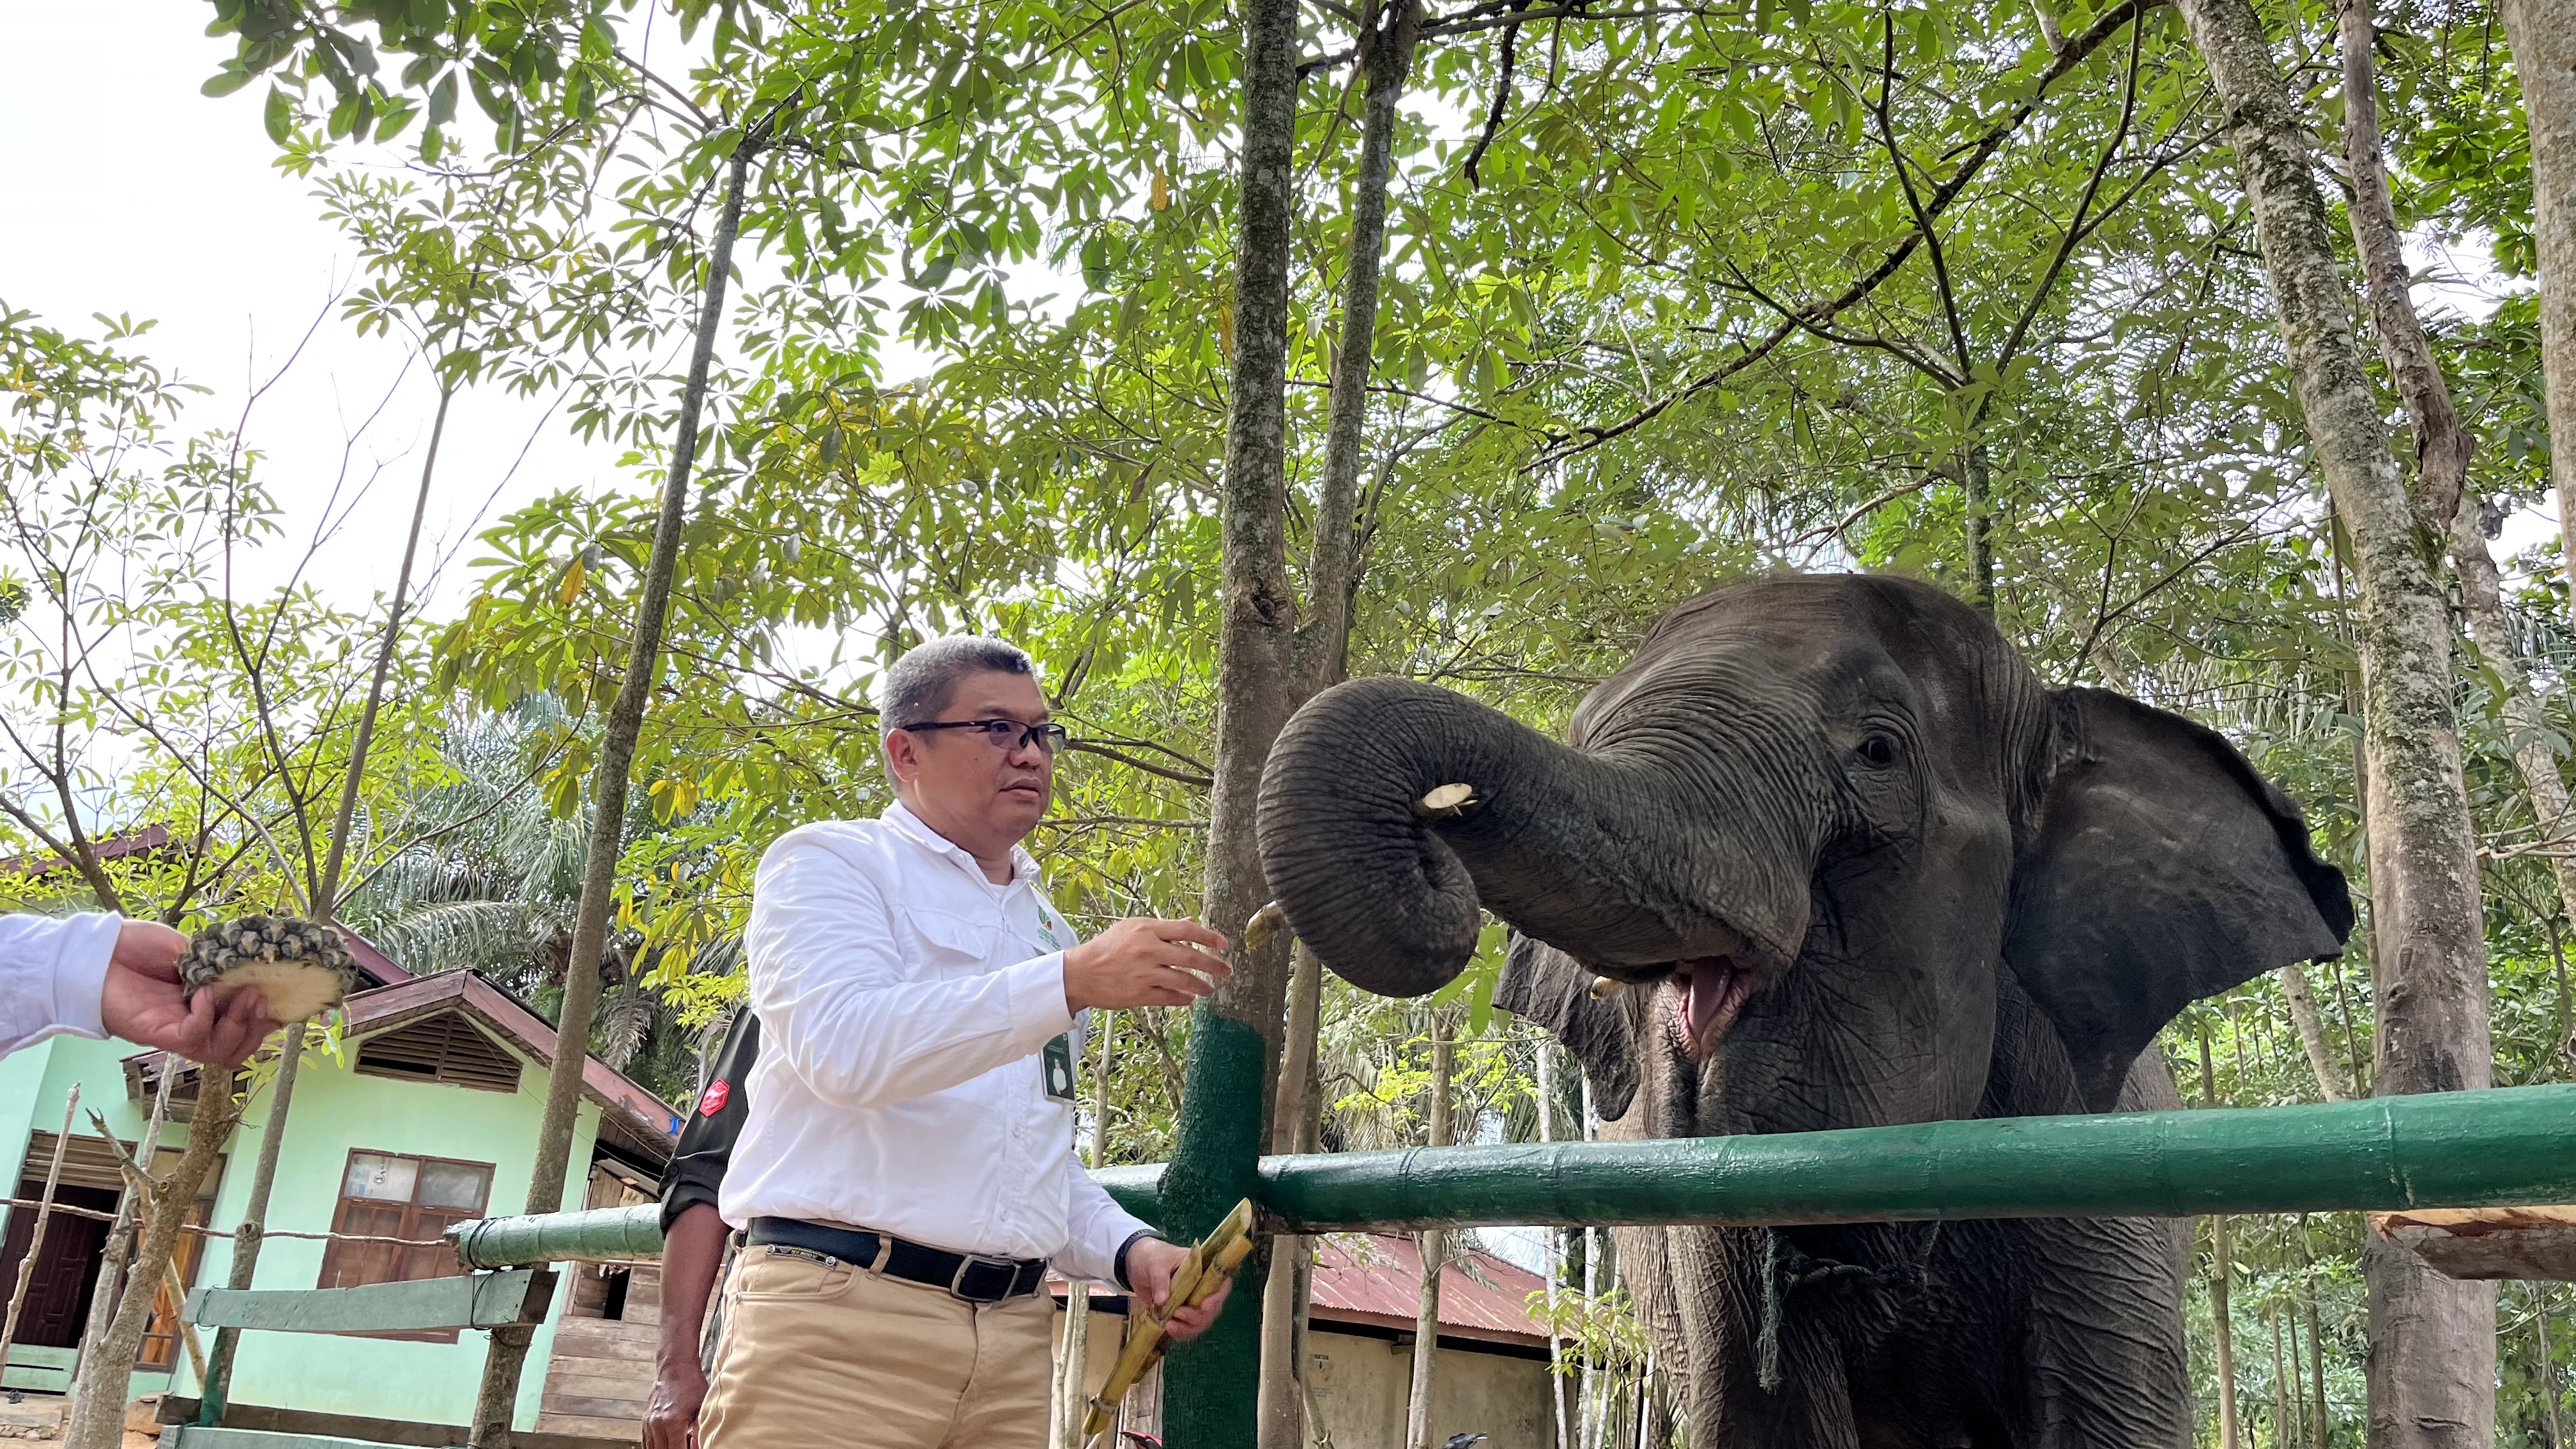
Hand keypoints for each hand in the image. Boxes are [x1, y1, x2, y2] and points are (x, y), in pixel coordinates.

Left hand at [98, 921, 277, 1067]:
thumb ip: (217, 963)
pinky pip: (191, 1038)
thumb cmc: (137, 947)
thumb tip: (250, 966)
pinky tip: (203, 994)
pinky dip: (205, 1018)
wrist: (96, 951)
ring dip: (240, 1026)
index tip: (282, 996)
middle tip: (263, 998)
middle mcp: (195, 1022)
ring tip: (246, 997)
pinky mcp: (158, 1033)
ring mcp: (177, 1030)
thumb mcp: (190, 948)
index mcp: (207, 1003)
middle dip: (258, 1027)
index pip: (245, 1024)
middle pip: (237, 1048)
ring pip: (220, 1051)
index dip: (267, 1018)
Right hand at [643, 1358, 707, 1448]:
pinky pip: (647, 1441)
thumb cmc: (691, 1384)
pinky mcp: (645, 1420)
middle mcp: (657, 1424)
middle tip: (686, 1444)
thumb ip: (699, 1430)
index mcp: (672, 1422)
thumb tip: (700, 1446)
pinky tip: (669, 1441)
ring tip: (679, 1441)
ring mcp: (649, 1423)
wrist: (675, 1367)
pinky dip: (657, 1445)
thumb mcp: (701, 1406)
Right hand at [1063, 918, 1230, 1012]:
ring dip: (1202, 986)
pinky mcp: (1140, 994)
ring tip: (1210, 989)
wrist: (1081, 973)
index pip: (1187, 931)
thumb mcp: (1132, 928)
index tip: (1223, 944)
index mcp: (1147, 930)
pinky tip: (1190, 998)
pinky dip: (1183, 998)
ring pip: (1184, 980)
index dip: (1209, 937)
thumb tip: (1191, 922)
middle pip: (1191, 957)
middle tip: (1226, 970)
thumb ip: (1163, 927)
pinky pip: (1169, 997)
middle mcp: (1149, 951)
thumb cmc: (1107, 947)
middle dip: (1213, 965)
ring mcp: (1145, 974)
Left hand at [1126, 1237, 1232, 1342]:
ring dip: (1189, 1327)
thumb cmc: (1153, 1257)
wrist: (1139, 1265)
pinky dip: (1181, 1332)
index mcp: (1203, 1269)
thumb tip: (1163, 1300)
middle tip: (1178, 1313)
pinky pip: (1189, 1328)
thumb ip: (1160, 1280)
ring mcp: (1193, 1302)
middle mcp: (1202, 1288)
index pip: (1222, 1283)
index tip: (1204, 1306)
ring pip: (1202, 1321)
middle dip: (1197, 1316)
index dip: (1218, 1297)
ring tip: (1169, 1324)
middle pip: (1213, 1308)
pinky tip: (1168, 1328)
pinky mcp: (1182, 1314)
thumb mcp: (1156, 1264)